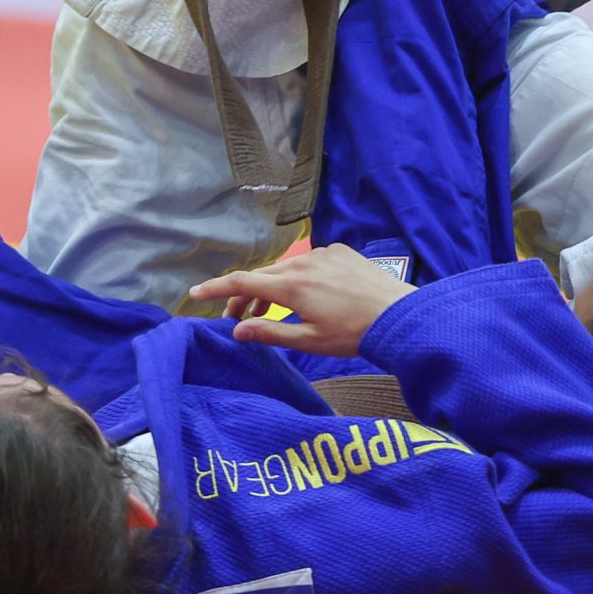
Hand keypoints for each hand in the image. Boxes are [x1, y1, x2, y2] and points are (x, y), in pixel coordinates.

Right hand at [188, 245, 413, 357]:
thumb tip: (236, 331)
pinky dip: (294, 278)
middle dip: (243, 296)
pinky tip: (302, 298)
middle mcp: (303, 262)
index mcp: (292, 286)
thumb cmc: (353, 334)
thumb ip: (269, 333)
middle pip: (261, 275)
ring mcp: (322, 253)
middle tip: (235, 320)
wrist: (398, 314)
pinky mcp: (339, 251)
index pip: (243, 283)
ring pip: (283, 268)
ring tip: (265, 314)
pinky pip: (306, 262)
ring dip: (269, 289)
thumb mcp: (308, 341)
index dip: (216, 288)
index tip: (194, 294)